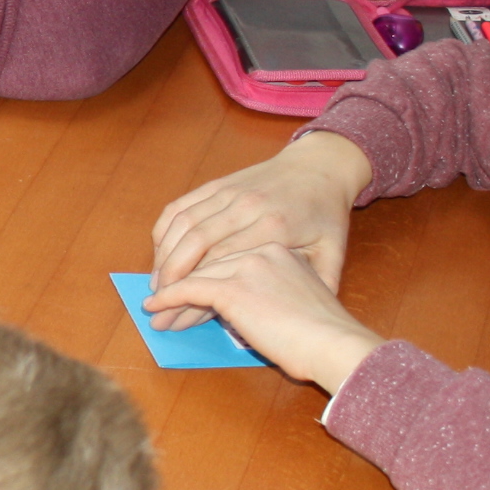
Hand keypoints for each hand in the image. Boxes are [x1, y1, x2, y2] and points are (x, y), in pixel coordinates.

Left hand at [138, 240, 386, 393]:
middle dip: (182, 285)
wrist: (337, 344)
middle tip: (162, 302)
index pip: (228, 255)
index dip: (203, 273)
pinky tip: (157, 308)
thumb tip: (249, 302)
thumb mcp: (299, 296)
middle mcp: (261, 250)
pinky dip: (169, 299)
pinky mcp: (234, 288)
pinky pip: (190, 289)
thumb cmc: (324, 332)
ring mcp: (246, 266)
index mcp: (278, 248)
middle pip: (209, 264)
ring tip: (157, 313)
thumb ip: (275, 288)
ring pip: (197, 275)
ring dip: (172, 296)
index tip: (185, 288)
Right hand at [147, 134, 370, 327]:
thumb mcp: (333, 253)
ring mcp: (229, 192)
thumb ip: (321, 285)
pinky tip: (160, 252)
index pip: (223, 262)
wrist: (320, 167)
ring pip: (184, 224)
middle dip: (171, 275)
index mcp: (274, 228)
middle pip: (196, 244)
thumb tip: (307, 322)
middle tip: (158, 301)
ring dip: (163, 254)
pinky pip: (181, 206)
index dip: (196, 287)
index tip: (179, 310)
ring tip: (156, 282)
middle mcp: (247, 207)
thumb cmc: (325, 214)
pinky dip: (165, 230)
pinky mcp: (218, 184)